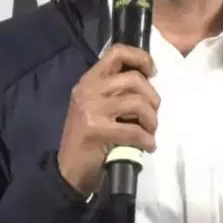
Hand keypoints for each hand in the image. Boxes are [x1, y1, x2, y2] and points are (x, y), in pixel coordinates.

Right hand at [56, 44, 159, 196]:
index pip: (117, 53)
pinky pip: (134, 130)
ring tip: (150, 130)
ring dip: (151, 119)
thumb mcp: (96, 105)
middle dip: (152, 97)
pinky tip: (148, 146)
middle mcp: (88, 90)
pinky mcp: (97, 131)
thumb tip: (149, 80)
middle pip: (134, 79)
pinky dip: (147, 139)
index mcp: (89, 80)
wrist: (69, 169)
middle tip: (153, 113)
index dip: (141, 58)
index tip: (153, 72)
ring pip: (137, 103)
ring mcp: (91, 110)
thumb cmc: (88, 136)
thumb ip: (115, 89)